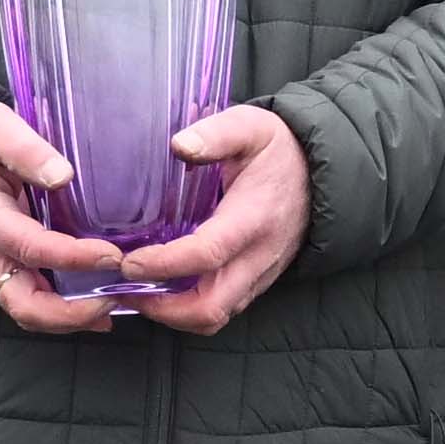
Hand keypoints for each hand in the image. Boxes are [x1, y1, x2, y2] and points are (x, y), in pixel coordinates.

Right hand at [0, 99, 124, 334]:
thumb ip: (24, 150)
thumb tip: (63, 175)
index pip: (28, 247)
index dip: (72, 258)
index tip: (112, 255)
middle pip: (23, 303)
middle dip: (71, 312)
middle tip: (118, 296)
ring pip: (30, 311)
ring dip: (74, 316)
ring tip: (119, 302)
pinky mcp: (9, 268)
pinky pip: (37, 300)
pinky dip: (70, 309)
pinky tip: (105, 300)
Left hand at [113, 106, 312, 335]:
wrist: (320, 175)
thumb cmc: (278, 150)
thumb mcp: (251, 127)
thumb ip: (216, 133)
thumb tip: (179, 145)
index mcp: (254, 217)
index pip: (208, 253)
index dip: (164, 264)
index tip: (128, 262)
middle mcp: (259, 255)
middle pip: (211, 306)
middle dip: (163, 309)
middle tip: (124, 289)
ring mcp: (258, 274)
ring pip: (215, 316)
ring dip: (172, 314)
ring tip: (136, 292)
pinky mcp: (255, 281)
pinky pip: (221, 309)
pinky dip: (186, 309)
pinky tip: (160, 288)